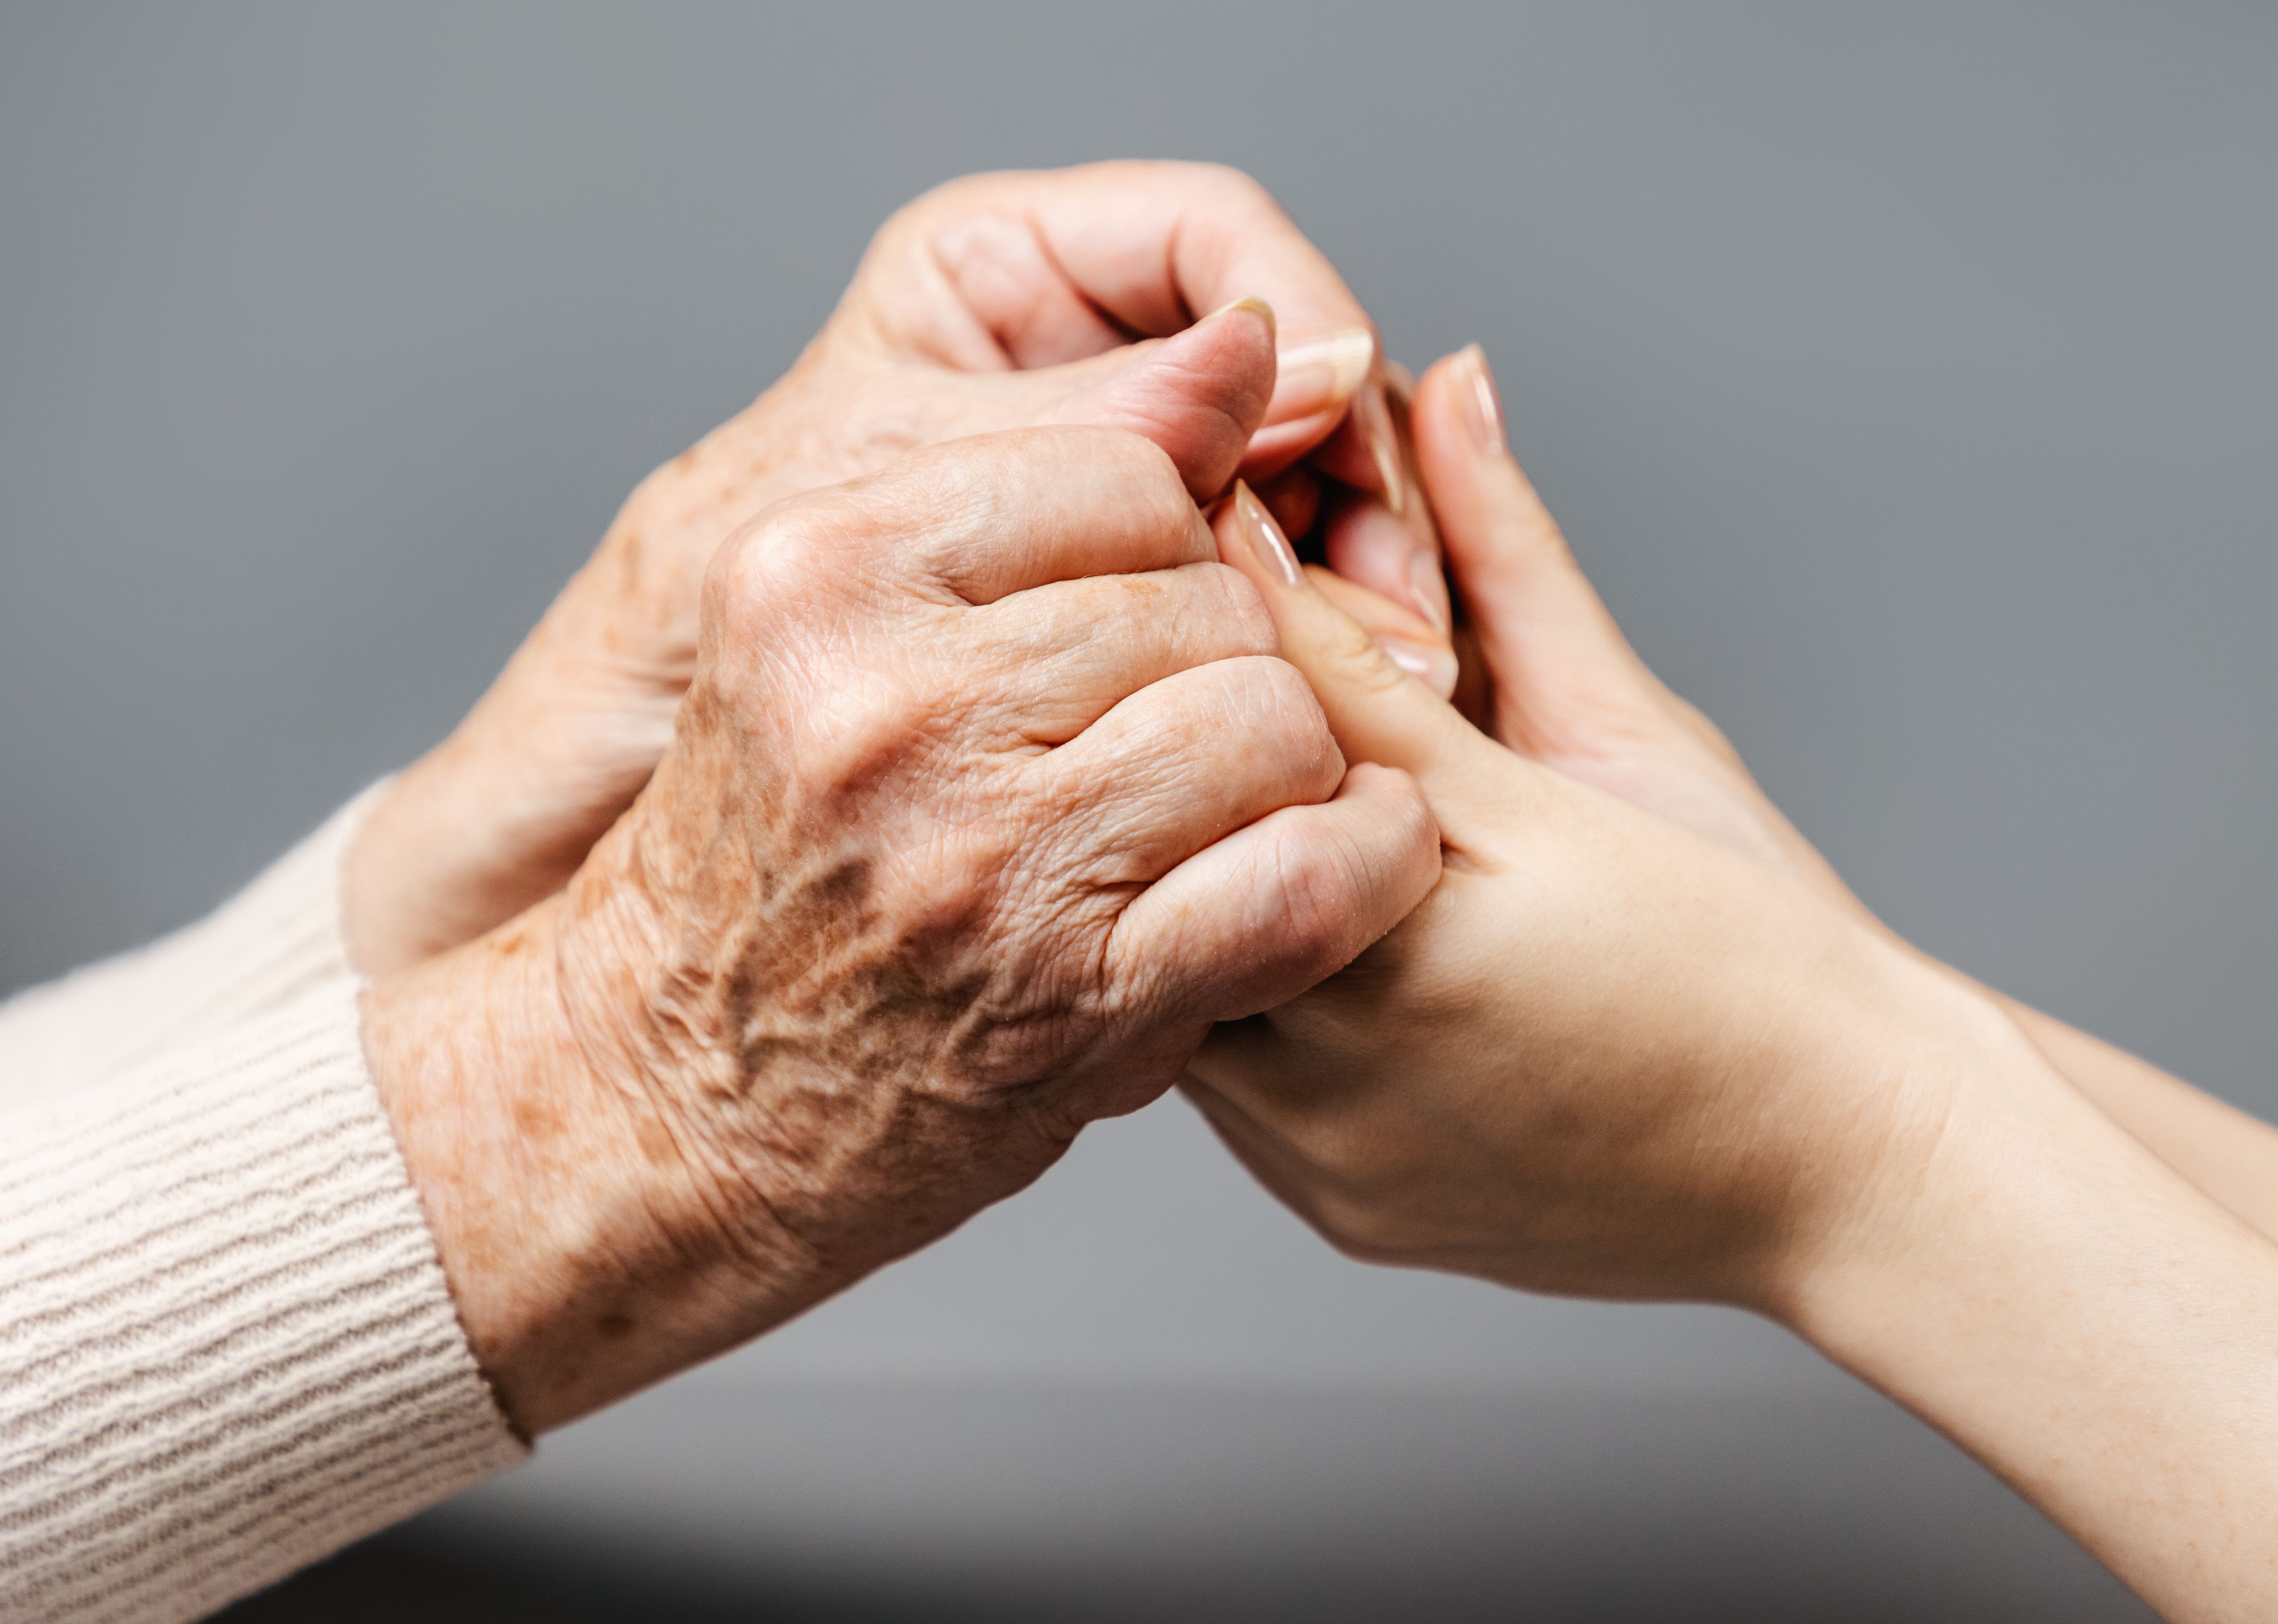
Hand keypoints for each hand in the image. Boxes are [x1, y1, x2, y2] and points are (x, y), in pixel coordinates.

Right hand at [346, 162, 1449, 974]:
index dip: (1174, 542)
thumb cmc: (774, 848)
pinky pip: (1316, 870)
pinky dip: (1369, 862)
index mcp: (816, 573)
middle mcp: (889, 702)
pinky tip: (1347, 861)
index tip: (1147, 614)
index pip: (1125, 473)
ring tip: (1224, 807)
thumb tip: (1254, 341)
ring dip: (1292, 764)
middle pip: (1211, 597)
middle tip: (1178, 733)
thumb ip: (1032, 492)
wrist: (671, 1093)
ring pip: (1274, 721)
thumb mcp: (832, 633)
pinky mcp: (1081, 996)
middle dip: (1229, 659)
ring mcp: (987, 856)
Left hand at [1193, 467, 2277, 1623]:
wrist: (1850, 1180)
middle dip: (1180, 759)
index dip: (1215, 621)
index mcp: (1437, 916)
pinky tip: (1265, 925)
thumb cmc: (1763, 953)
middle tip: (1164, 667)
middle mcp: (1362, 1056)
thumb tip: (1453, 389)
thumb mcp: (1633, 737)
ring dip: (1186, 875)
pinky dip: (1227, 987)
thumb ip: (1509, 564)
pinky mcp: (1330, 1203)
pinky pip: (1221, 1082)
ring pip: (1179, 972)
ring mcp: (1332, 1152)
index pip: (1262, 731)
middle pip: (1182, 864)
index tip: (1190, 538)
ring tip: (1210, 795)